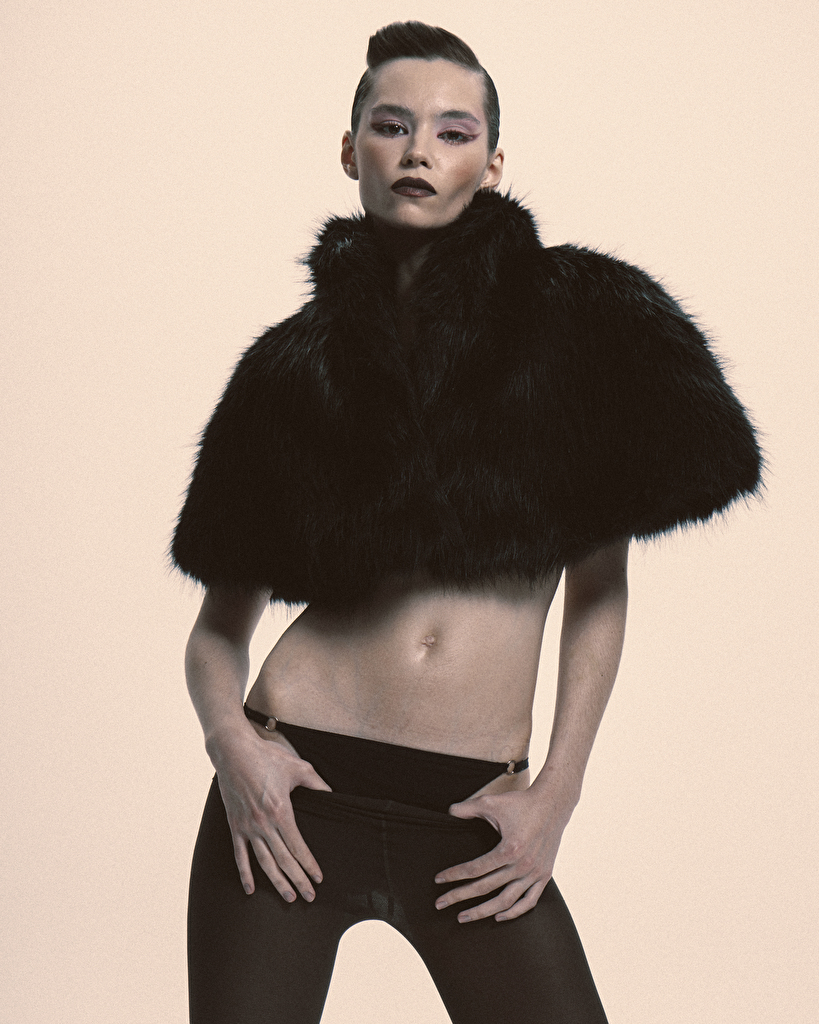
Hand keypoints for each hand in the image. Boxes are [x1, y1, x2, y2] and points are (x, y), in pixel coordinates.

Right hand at [210, 726, 331, 901]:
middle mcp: (263, 823)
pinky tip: (251, 889)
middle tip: (309, 897)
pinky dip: (245, 873)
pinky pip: (240, 855)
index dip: (309, 865)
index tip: (318, 878)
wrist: (234, 751)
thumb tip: (331, 793)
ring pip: (264, 862)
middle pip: (283, 860)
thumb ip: (316, 783)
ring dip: (277, 882)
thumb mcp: (298, 767)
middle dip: (298, 880)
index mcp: (281, 811)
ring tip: (288, 897)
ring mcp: (247, 826)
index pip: (298, 846)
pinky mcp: (235, 825)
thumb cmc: (267, 757)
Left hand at [434, 786, 573, 922]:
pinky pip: (529, 902)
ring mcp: (534, 873)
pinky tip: (498, 916)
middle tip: (440, 904)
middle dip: (459, 897)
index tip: (438, 880)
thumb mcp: (492, 801)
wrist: (553, 804)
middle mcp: (522, 865)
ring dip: (482, 912)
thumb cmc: (521, 803)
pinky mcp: (544, 876)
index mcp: (509, 849)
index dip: (454, 875)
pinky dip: (513, 912)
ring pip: (505, 901)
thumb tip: (449, 810)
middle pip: (485, 888)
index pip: (475, 869)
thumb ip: (468, 807)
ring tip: (463, 917)